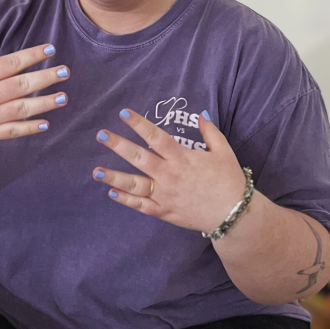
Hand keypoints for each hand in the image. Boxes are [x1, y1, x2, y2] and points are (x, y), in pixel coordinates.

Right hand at [0, 36, 69, 149]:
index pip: (10, 62)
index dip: (32, 55)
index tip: (51, 49)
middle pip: (21, 84)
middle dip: (45, 77)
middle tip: (66, 71)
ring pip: (22, 109)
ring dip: (44, 103)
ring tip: (63, 97)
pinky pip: (13, 131)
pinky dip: (29, 128)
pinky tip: (46, 123)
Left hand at [93, 109, 245, 233]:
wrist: (233, 215)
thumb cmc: (229, 181)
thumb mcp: (223, 152)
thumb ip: (210, 132)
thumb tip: (201, 115)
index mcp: (182, 158)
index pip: (156, 137)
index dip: (138, 124)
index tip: (123, 113)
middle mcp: (169, 175)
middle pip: (139, 158)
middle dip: (118, 145)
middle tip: (101, 135)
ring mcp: (165, 195)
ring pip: (134, 184)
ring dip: (114, 177)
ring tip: (96, 171)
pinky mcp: (164, 212)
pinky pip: (142, 206)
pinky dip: (126, 200)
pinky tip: (111, 193)